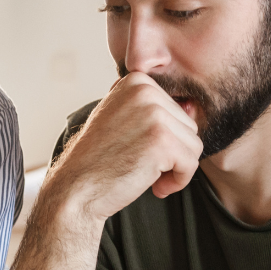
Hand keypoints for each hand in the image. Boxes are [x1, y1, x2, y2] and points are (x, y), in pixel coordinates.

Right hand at [49, 73, 202, 222]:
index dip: (162, 139)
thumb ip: (151, 109)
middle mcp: (144, 91)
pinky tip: (154, 187)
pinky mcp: (162, 140)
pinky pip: (191, 163)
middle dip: (172, 153)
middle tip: (142, 166)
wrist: (76, 188)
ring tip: (147, 176)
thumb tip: (194, 107)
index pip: (175, 111)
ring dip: (175, 168)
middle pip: (188, 126)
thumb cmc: (100, 159)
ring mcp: (154, 114)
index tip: (138, 150)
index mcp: (136, 81)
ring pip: (193, 145)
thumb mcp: (122, 119)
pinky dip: (178, 181)